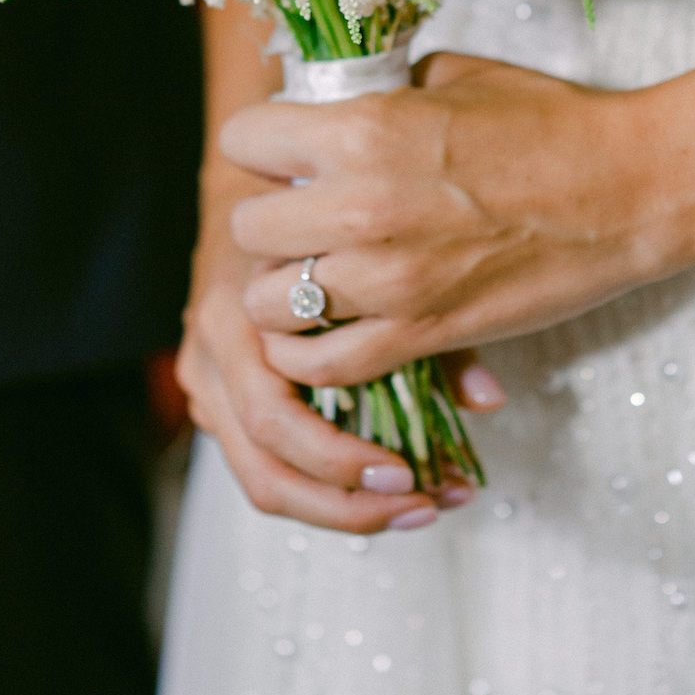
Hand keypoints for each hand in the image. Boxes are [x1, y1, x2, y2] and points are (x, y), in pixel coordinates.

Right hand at [176, 188, 503, 531]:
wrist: (254, 185)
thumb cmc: (320, 217)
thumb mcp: (367, 257)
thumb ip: (427, 327)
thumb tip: (488, 398)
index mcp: (239, 318)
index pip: (278, 421)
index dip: (345, 464)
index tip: (416, 474)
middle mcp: (213, 357)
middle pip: (264, 468)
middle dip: (347, 503)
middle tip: (423, 504)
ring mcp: (206, 382)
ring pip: (259, 478)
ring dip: (341, 509)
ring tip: (421, 507)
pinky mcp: (218, 397)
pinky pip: (262, 462)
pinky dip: (325, 486)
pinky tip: (388, 489)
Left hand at [225, 54, 673, 391]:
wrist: (631, 189)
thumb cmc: (549, 121)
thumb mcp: (451, 75)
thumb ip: (375, 92)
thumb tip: (324, 100)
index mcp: (365, 127)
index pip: (243, 140)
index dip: (260, 146)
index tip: (284, 155)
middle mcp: (361, 204)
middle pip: (246, 228)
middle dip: (266, 223)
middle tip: (300, 219)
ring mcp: (389, 278)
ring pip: (270, 305)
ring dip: (283, 292)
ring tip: (312, 277)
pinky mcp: (421, 332)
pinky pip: (323, 364)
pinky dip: (310, 355)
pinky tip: (327, 331)